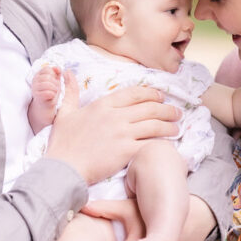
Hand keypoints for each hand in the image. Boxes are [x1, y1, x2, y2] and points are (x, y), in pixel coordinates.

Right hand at [28, 65, 60, 130]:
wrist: (49, 112)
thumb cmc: (54, 97)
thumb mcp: (59, 83)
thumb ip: (58, 74)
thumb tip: (57, 68)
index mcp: (40, 76)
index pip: (47, 69)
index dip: (54, 74)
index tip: (56, 80)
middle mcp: (36, 81)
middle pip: (48, 76)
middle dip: (56, 83)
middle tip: (55, 90)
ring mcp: (35, 89)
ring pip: (48, 83)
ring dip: (55, 89)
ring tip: (54, 94)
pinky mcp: (38, 97)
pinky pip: (48, 92)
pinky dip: (53, 95)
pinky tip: (52, 98)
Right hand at [45, 72, 180, 183]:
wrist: (64, 168)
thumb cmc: (62, 143)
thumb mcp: (64, 113)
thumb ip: (70, 92)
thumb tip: (66, 72)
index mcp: (103, 105)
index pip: (134, 93)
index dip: (151, 93)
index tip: (160, 96)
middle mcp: (115, 116)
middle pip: (149, 107)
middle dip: (166, 108)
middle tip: (176, 112)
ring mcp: (122, 133)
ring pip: (154, 124)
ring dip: (169, 125)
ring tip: (177, 127)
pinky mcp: (126, 150)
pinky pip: (149, 143)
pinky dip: (161, 143)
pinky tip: (169, 144)